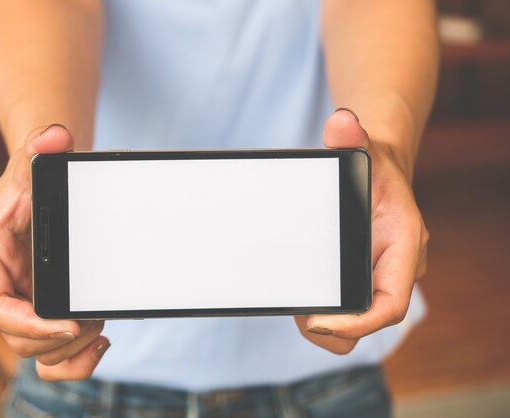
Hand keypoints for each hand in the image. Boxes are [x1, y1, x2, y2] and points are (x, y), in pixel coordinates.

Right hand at [0, 125, 109, 379]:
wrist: (42, 188)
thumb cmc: (31, 178)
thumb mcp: (31, 162)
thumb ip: (39, 148)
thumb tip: (56, 137)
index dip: (25, 323)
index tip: (68, 324)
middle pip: (16, 338)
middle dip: (55, 339)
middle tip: (93, 321)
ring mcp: (21, 301)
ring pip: (34, 353)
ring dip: (68, 353)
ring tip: (100, 329)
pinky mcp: (42, 309)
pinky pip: (50, 352)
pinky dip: (73, 359)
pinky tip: (101, 340)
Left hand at [295, 109, 428, 353]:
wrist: (378, 171)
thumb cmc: (375, 165)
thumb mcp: (364, 148)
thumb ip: (352, 137)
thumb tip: (341, 122)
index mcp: (402, 246)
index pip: (390, 304)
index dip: (358, 323)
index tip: (319, 323)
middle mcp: (394, 269)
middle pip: (367, 319)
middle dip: (332, 326)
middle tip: (297, 310)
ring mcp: (377, 276)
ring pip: (354, 320)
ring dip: (323, 322)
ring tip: (293, 301)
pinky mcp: (360, 277)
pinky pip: (344, 308)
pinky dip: (321, 310)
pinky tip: (299, 292)